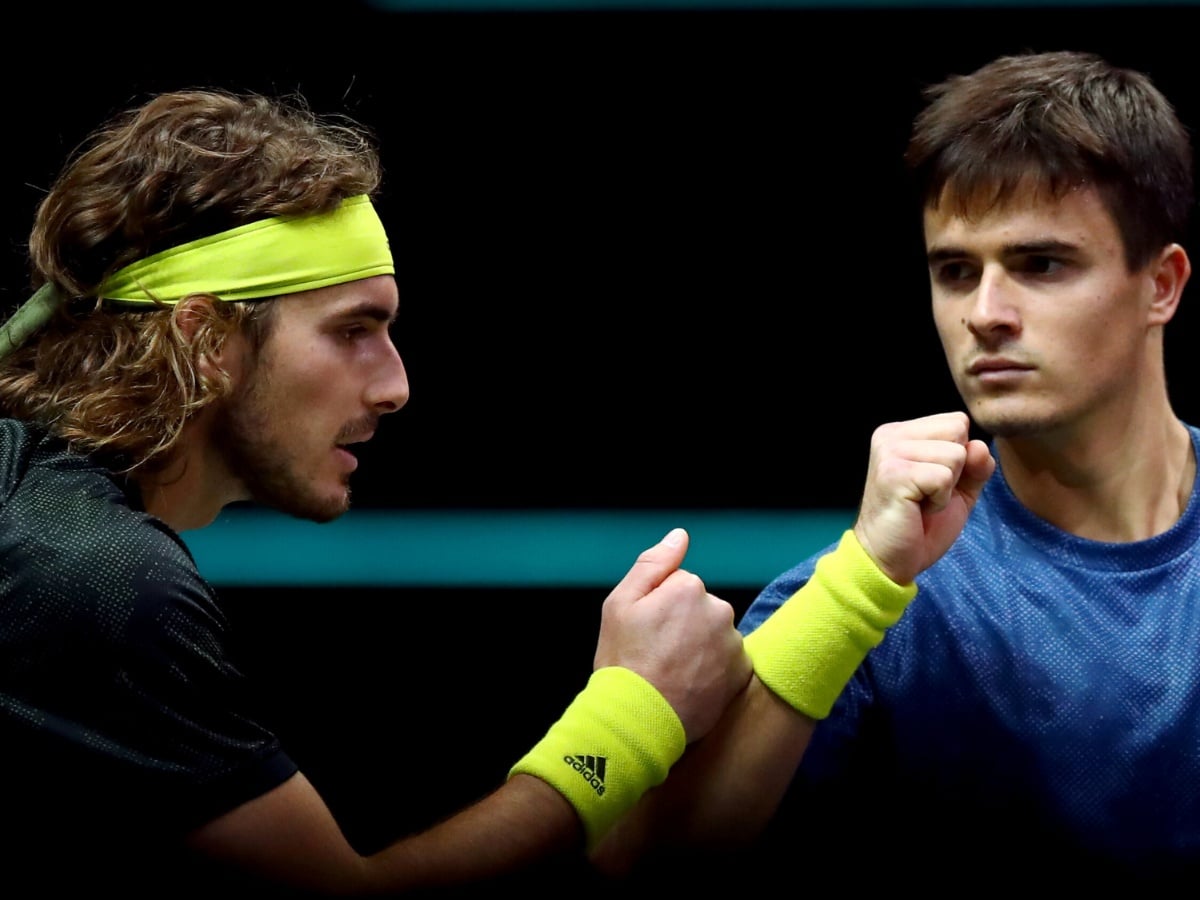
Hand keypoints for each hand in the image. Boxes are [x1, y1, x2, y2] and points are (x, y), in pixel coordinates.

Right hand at [593, 528, 751, 743]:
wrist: (639, 721)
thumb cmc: (624, 662)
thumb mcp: (620, 604)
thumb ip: (653, 564)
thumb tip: (680, 536)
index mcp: (690, 588)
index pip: (679, 586)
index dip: (658, 608)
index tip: (646, 632)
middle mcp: (719, 611)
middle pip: (700, 608)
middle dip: (683, 625)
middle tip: (658, 654)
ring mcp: (733, 644)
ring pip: (715, 635)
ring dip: (699, 648)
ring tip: (673, 673)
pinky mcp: (741, 674)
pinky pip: (727, 661)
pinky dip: (713, 670)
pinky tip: (690, 685)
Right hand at [853, 411, 994, 584]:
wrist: (887, 559)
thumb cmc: (919, 525)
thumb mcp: (958, 490)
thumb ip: (975, 466)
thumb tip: (980, 447)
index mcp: (901, 432)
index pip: (957, 422)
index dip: (959, 457)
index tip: (932, 482)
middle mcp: (891, 436)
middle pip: (958, 432)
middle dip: (955, 469)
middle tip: (926, 493)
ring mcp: (889, 453)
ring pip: (955, 455)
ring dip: (947, 488)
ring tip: (921, 502)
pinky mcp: (893, 474)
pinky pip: (944, 477)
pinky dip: (939, 501)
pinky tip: (918, 509)